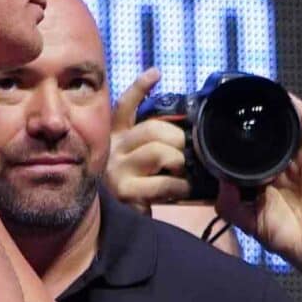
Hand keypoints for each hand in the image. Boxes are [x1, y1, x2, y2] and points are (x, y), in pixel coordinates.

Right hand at [106, 68, 191, 212]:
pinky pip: (162, 181)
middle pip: (152, 128)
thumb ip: (155, 147)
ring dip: (179, 161)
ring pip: (158, 151)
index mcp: (116, 138)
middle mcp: (112, 150)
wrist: (114, 228)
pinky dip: (180, 186)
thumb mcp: (141, 165)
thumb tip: (188, 137)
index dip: (140, 87)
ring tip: (182, 173)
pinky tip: (182, 190)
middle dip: (178, 139)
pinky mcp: (126, 191)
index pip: (125, 106)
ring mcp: (117, 170)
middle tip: (187, 151)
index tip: (156, 72)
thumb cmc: (137, 192)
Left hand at [214, 93, 301, 269]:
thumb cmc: (285, 236)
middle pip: (269, 134)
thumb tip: (220, 183)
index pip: (250, 150)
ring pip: (290, 128)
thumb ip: (230, 205)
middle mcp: (283, 165)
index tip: (222, 122)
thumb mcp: (248, 221)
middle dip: (258, 118)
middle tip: (241, 100)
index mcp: (264, 176)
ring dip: (279, 110)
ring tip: (265, 92)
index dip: (239, 137)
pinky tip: (291, 102)